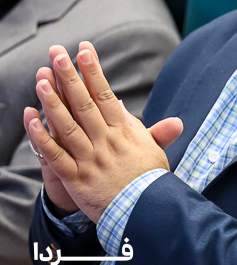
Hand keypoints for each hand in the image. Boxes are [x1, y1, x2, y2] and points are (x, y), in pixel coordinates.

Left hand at [24, 42, 183, 222]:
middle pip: (84, 104)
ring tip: (41, 78)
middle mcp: (106, 141)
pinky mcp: (77, 178)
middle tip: (58, 53)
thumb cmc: (149, 182)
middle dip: (70, 77)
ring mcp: (91, 159)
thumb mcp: (156, 154)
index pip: (106, 95)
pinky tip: (31, 119)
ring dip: (53, 101)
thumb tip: (176, 122)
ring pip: (67, 126)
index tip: (84, 50)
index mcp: (125, 132)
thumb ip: (158, 134)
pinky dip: (42, 137)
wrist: (144, 213)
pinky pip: (55, 155)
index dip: (93, 72)